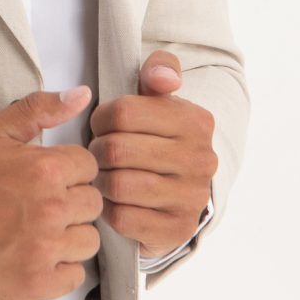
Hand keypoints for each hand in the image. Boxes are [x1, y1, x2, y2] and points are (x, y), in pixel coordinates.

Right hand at [0, 86, 102, 299]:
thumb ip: (39, 110)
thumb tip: (82, 96)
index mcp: (44, 169)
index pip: (89, 168)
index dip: (69, 173)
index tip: (48, 182)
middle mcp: (50, 209)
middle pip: (92, 205)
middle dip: (70, 204)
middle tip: (38, 208)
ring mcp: (45, 249)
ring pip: (88, 241)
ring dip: (68, 238)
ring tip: (37, 234)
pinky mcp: (37, 283)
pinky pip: (75, 276)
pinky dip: (59, 270)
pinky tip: (35, 257)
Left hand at [88, 53, 216, 261]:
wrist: (177, 191)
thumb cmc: (156, 137)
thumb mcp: (158, 98)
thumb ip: (159, 70)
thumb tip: (163, 79)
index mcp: (196, 121)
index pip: (122, 113)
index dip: (100, 119)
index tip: (103, 126)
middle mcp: (201, 159)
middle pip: (116, 150)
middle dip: (97, 151)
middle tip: (99, 153)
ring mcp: (192, 197)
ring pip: (118, 185)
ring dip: (101, 181)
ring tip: (104, 175)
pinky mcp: (178, 229)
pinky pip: (123, 218)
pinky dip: (109, 210)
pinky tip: (114, 201)